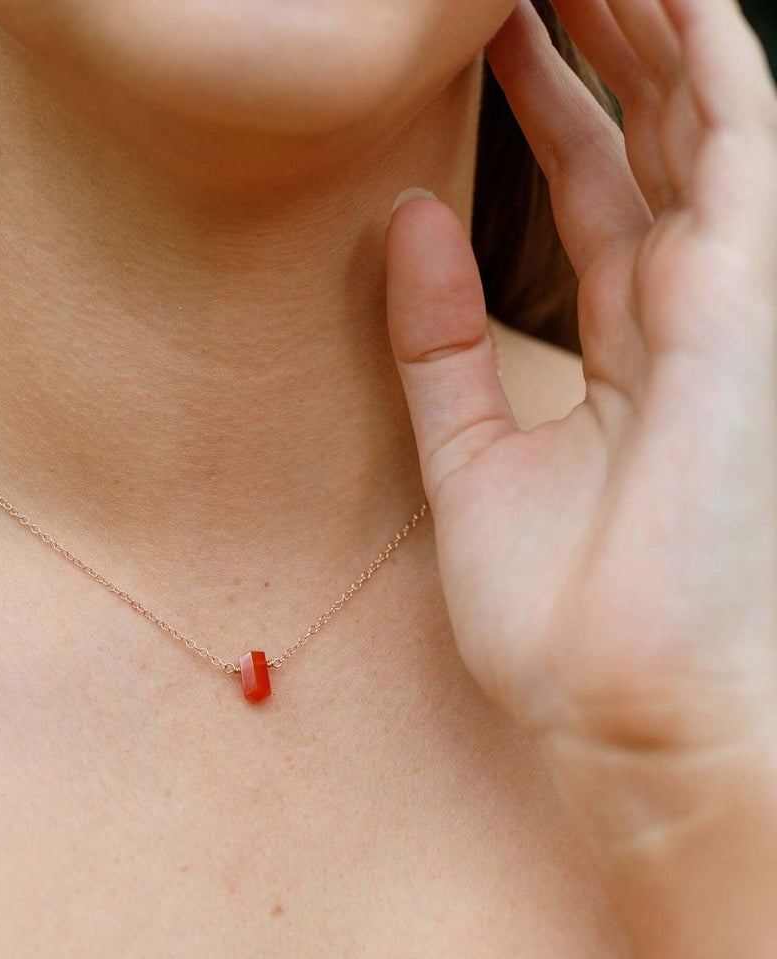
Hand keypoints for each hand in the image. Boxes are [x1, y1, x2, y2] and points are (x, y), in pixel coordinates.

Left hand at [386, 2, 776, 958]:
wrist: (611, 705)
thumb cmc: (550, 610)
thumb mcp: (465, 456)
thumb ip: (437, 339)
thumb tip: (405, 218)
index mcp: (615, 350)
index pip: (589, 192)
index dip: (549, 104)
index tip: (495, 33)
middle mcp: (676, 315)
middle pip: (645, 142)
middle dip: (602, 40)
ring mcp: (719, 310)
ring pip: (696, 127)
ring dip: (650, 26)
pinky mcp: (738, 319)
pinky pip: (734, 160)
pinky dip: (708, 72)